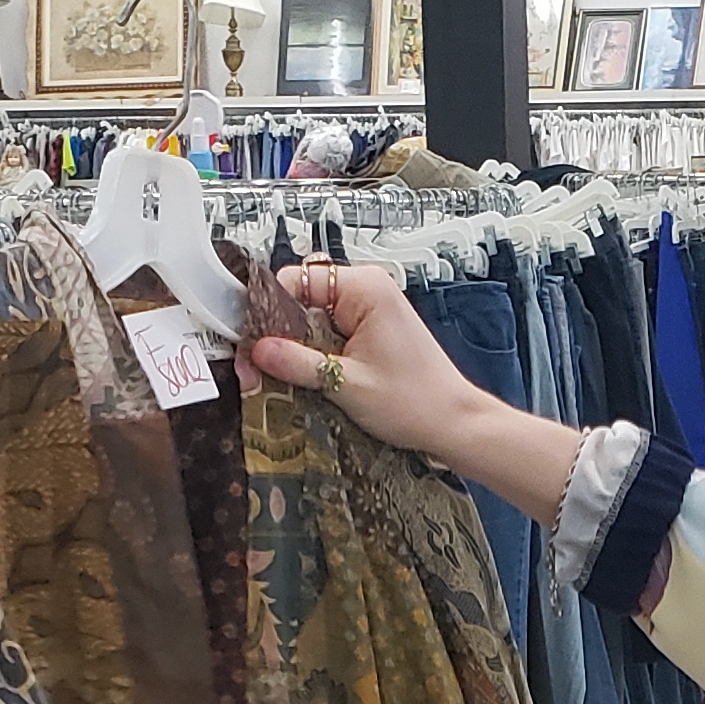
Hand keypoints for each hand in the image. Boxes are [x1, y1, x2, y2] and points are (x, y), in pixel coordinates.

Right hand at [244, 255, 488, 459]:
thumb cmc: (415, 401)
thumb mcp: (347, 384)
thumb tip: (256, 349)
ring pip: (311, 318)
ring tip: (284, 376)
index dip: (269, 310)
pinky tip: (308, 377)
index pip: (295, 280)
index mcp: (364, 287)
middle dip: (280, 332)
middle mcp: (366, 289)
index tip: (252, 341)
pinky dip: (315, 353)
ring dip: (297, 346)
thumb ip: (298, 363)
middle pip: (300, 298)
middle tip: (261, 367)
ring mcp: (368, 309)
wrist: (453, 423)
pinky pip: (328, 332)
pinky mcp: (369, 329)